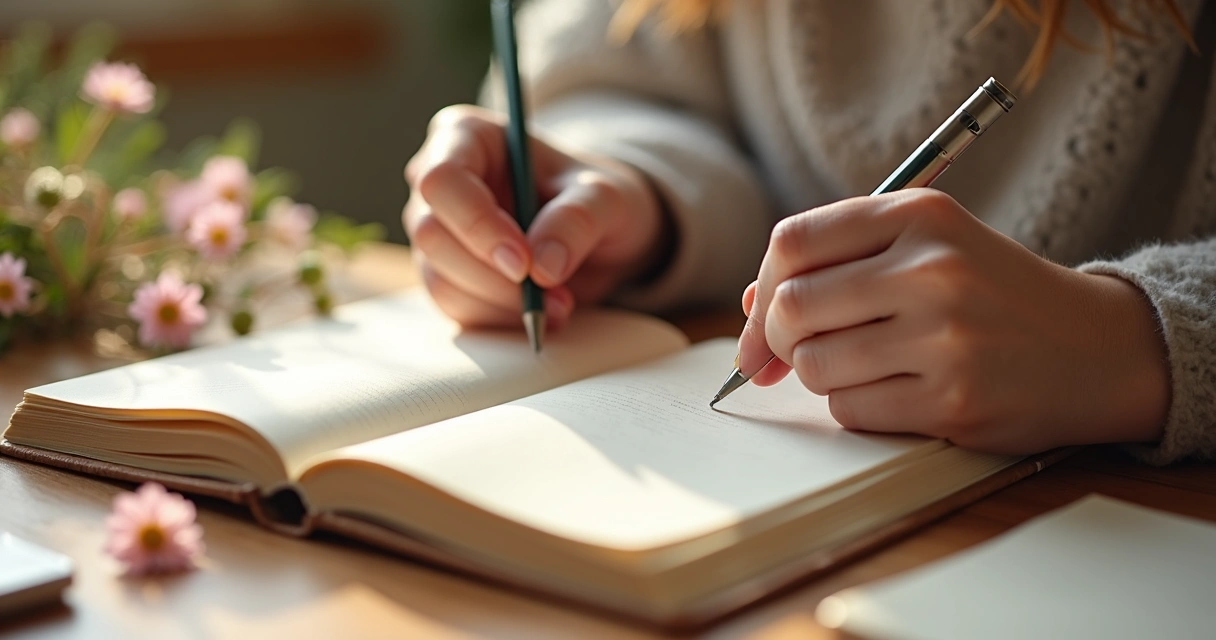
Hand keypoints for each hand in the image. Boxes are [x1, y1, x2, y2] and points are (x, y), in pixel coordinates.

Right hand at [404, 105, 664, 327]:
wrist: (600, 237)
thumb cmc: (596, 199)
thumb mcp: (608, 197)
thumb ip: (578, 219)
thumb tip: (543, 266)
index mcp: (467, 137)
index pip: (442, 180)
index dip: (477, 225)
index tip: (524, 263)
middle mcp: (439, 182)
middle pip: (432, 235)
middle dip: (494, 276)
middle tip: (555, 294)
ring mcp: (437, 231)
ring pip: (441, 279)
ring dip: (504, 304)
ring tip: (561, 304)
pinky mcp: (446, 275)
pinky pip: (456, 308)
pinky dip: (502, 319)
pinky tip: (543, 312)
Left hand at [738, 189, 1169, 453]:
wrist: (1096, 348)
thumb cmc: (993, 294)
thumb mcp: (929, 248)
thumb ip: (841, 261)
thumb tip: (750, 303)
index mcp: (921, 217)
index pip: (793, 241)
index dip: (760, 284)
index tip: (759, 315)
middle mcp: (932, 269)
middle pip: (790, 307)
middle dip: (773, 338)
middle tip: (788, 352)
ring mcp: (944, 337)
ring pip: (814, 364)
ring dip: (819, 374)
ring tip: (864, 365)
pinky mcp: (953, 400)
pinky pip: (850, 409)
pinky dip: (855, 406)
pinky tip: (896, 392)